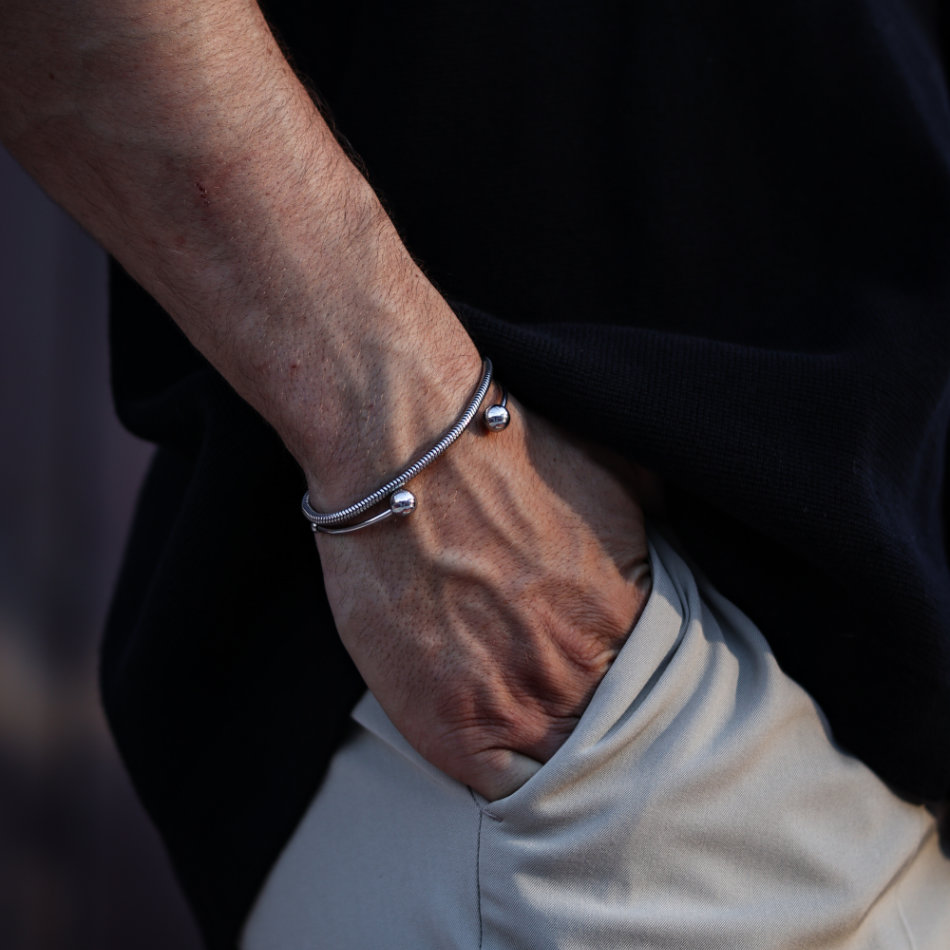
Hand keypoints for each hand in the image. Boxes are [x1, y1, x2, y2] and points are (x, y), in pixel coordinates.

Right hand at [314, 394, 651, 799]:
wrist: (408, 457)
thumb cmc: (500, 456)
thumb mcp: (613, 471)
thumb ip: (654, 516)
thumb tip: (668, 527)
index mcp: (626, 620)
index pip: (657, 689)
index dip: (637, 693)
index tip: (619, 689)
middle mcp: (580, 671)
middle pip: (613, 735)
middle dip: (606, 733)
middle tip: (581, 720)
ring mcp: (516, 704)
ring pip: (563, 771)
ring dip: (563, 766)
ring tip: (552, 752)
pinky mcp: (451, 727)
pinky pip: (500, 792)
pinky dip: (512, 789)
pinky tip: (514, 772)